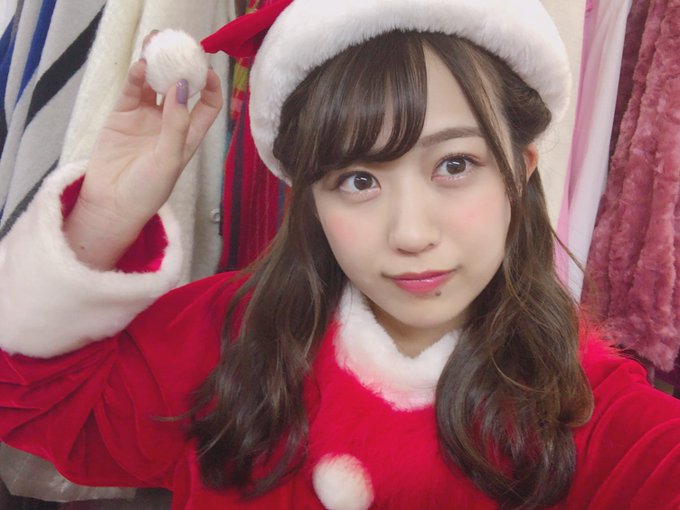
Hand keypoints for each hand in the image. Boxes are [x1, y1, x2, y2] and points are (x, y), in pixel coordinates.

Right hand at [64, 53, 222, 268]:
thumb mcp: (170, 159)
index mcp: (189, 136)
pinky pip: (132, 90)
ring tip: (156, 45)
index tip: (207, 70)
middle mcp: (169, 124)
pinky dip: (136, 76)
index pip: (208, 105)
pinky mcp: (122, 116)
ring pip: (155, 84)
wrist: (112, 206)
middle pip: (181, 87)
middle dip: (182, 67)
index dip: (211, 86)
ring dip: (157, 65)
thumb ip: (176, 123)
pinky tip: (141, 66)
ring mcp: (145, 118)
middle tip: (180, 47)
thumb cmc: (147, 191)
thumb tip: (182, 86)